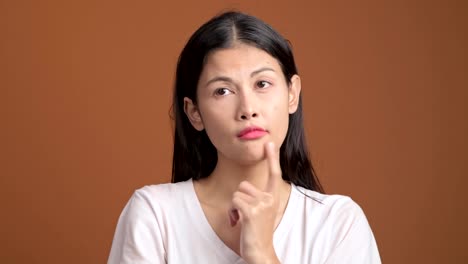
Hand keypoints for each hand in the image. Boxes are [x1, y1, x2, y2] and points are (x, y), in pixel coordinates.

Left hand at [228, 142, 281, 263]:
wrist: (260, 252)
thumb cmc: (257, 232)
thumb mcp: (260, 212)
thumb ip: (256, 198)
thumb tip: (243, 190)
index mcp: (273, 198)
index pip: (274, 173)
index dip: (272, 157)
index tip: (269, 143)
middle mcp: (270, 199)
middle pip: (244, 185)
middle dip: (240, 199)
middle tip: (244, 215)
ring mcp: (262, 205)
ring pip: (237, 194)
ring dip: (234, 208)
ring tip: (241, 220)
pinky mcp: (251, 212)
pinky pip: (234, 202)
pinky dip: (231, 213)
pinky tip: (237, 223)